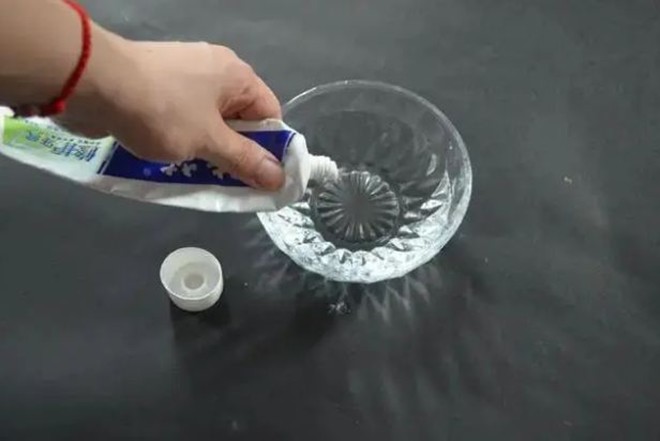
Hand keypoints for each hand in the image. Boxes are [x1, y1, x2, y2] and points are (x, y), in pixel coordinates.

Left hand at [59, 31, 283, 189]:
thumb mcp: (209, 142)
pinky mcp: (157, 85)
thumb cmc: (161, 112)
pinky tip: (173, 161)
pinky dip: (183, 140)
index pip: (270, 115)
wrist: (93, 85)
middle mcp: (215, 71)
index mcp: (237, 76)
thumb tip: (280, 177)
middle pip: (239, 120)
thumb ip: (245, 161)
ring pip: (209, 122)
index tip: (263, 180)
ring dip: (207, 151)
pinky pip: (183, 117)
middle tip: (230, 186)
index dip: (271, 149)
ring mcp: (183, 76)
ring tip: (199, 178)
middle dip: (235, 154)